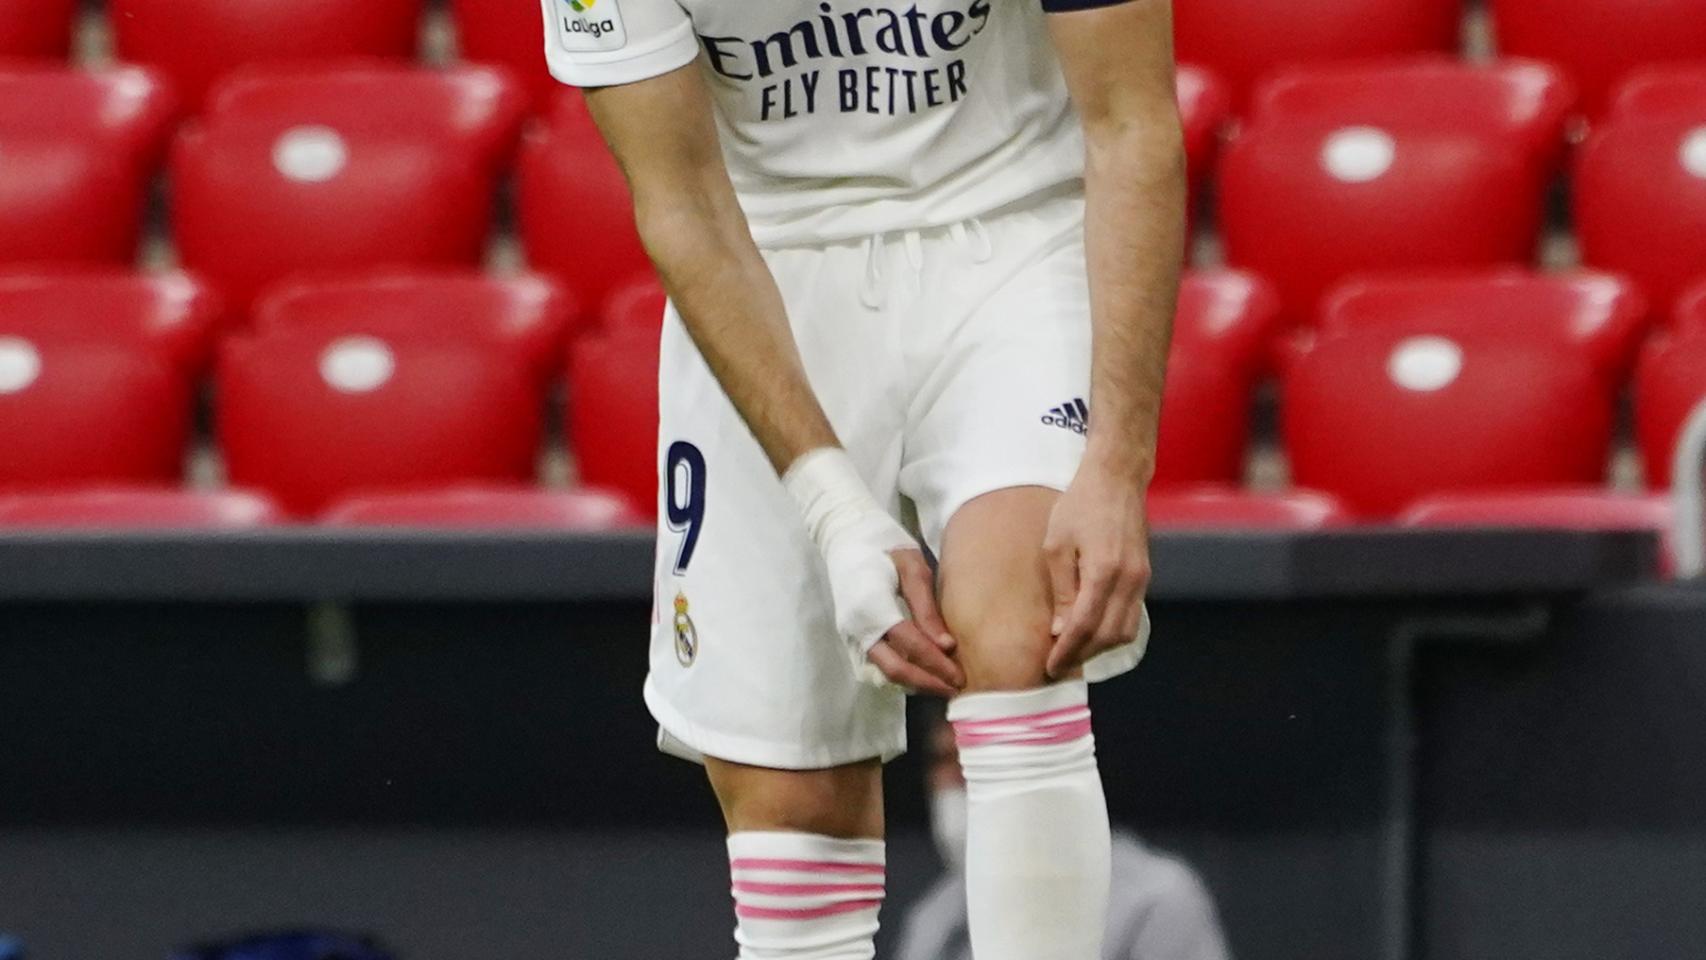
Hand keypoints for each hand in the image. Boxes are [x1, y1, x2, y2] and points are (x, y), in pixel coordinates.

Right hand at [785, 448, 962, 696]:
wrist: (846, 534)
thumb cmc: (884, 544)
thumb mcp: (913, 568)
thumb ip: (927, 609)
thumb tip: (947, 646)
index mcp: (872, 606)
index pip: (910, 646)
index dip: (937, 665)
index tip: (961, 675)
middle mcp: (856, 627)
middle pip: (893, 669)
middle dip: (926, 683)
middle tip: (955, 688)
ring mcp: (848, 633)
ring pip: (881, 673)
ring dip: (911, 682)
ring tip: (940, 683)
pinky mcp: (848, 635)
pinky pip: (871, 666)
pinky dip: (895, 674)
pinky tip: (917, 672)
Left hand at [1043, 455, 1151, 679]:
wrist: (1117, 479)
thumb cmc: (1080, 506)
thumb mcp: (1056, 545)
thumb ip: (1062, 590)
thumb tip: (1060, 630)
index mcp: (1104, 571)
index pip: (1085, 626)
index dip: (1067, 651)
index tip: (1050, 666)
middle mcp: (1129, 580)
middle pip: (1108, 636)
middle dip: (1082, 655)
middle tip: (1058, 664)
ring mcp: (1141, 580)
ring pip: (1125, 632)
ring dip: (1099, 648)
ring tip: (1074, 652)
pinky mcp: (1144, 577)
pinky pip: (1132, 617)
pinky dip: (1113, 633)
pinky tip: (1093, 633)